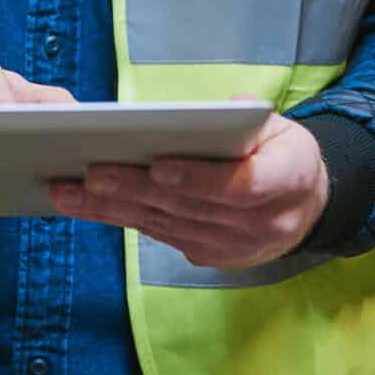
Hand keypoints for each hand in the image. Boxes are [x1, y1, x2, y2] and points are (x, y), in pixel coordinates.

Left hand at [49, 113, 328, 268]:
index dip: (198, 178)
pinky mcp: (210, 256)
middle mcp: (264, 223)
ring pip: (166, 225)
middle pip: (190, 208)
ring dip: (113, 209)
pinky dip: (123, 219)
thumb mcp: (278, 126)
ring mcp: (236, 247)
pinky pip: (162, 236)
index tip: (158, 166)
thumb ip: (244, 118)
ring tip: (68, 190)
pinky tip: (87, 205)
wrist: (306, 204)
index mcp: (289, 180)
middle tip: (89, 173)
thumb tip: (200, 118)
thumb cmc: (282, 153)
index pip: (241, 185)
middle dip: (134, 190)